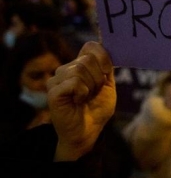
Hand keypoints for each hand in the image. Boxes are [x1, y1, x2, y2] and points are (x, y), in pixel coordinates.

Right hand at [47, 41, 115, 161]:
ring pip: (80, 70)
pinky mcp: (53, 91)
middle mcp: (66, 69)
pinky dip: (82, 93)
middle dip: (99, 78)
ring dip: (91, 87)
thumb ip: (107, 67)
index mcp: (80, 65)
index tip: (107, 72)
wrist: (89, 130)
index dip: (103, 56)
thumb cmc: (97, 109)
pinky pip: (74, 82)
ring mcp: (57, 80)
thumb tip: (110, 48)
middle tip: (94, 93)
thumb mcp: (108, 85)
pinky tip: (78, 101)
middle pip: (87, 59)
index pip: (90, 46)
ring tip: (86, 98)